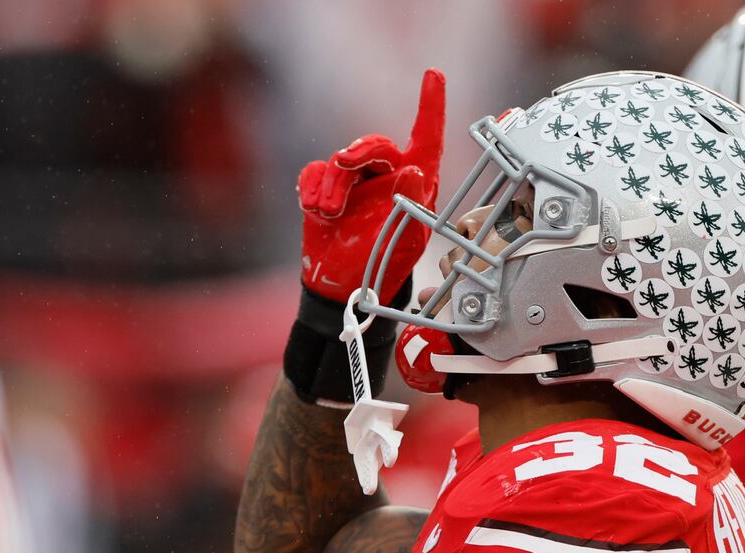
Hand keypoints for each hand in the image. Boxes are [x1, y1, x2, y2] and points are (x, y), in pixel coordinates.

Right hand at [299, 68, 445, 302]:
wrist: (344, 284)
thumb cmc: (385, 263)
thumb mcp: (408, 241)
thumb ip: (414, 206)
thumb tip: (414, 170)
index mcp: (415, 183)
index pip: (426, 138)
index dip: (431, 106)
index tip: (433, 75)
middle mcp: (386, 175)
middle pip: (374, 145)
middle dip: (358, 154)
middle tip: (344, 165)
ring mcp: (354, 181)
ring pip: (339, 161)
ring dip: (332, 186)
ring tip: (329, 213)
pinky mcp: (324, 188)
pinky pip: (313, 173)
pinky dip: (311, 190)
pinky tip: (314, 211)